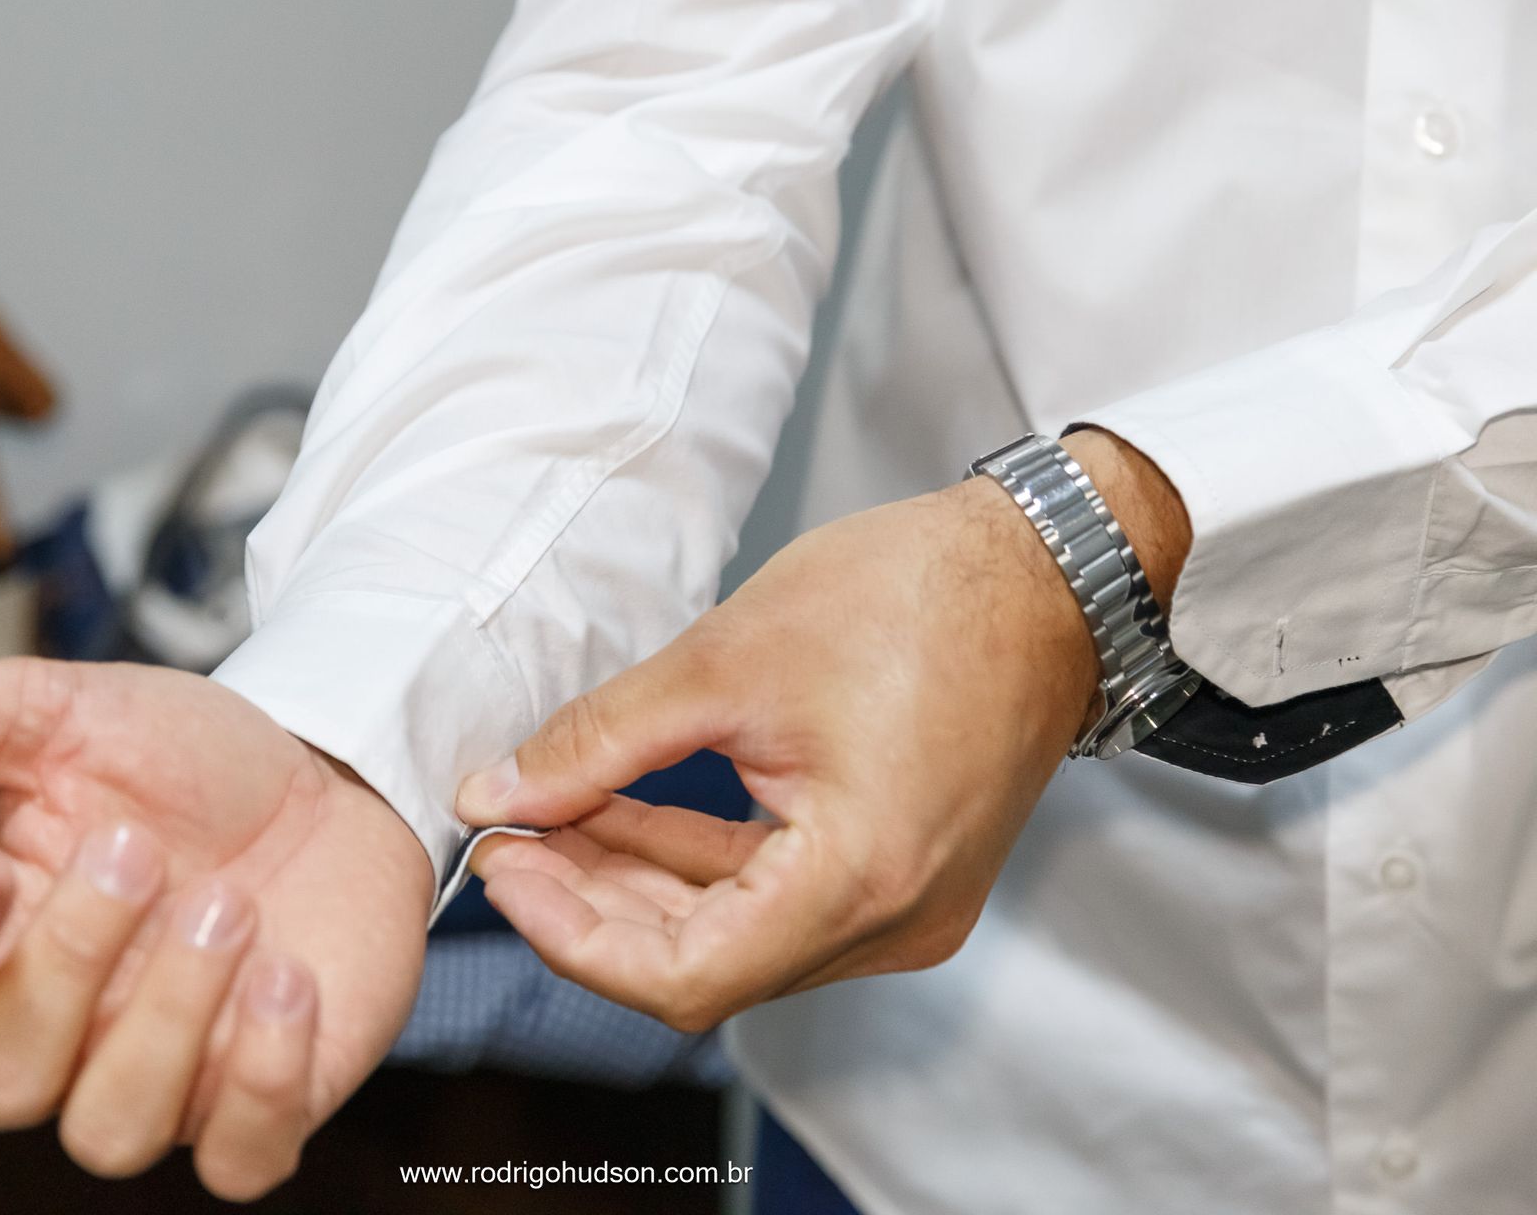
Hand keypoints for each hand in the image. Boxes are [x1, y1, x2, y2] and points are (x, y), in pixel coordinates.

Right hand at [0, 658, 431, 1199]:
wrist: (337, 774)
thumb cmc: (188, 764)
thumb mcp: (56, 717)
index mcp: (1, 945)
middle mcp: (71, 1030)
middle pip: (1, 1083)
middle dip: (66, 967)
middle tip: (136, 854)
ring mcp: (169, 1077)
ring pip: (112, 1131)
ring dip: (169, 1017)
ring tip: (228, 904)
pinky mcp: (265, 1098)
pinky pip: (240, 1159)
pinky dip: (261, 1081)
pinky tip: (287, 978)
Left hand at [455, 431, 1188, 1030]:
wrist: (1046, 569)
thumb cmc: (917, 594)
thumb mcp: (727, 660)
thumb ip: (599, 740)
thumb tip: (501, 793)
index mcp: (860, 882)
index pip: (683, 976)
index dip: (572, 934)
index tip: (502, 867)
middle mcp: (894, 923)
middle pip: (705, 963)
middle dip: (591, 905)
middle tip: (509, 835)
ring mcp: (906, 907)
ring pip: (736, 933)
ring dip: (639, 881)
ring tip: (551, 813)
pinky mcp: (903, 874)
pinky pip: (778, 897)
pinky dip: (698, 861)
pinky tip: (625, 809)